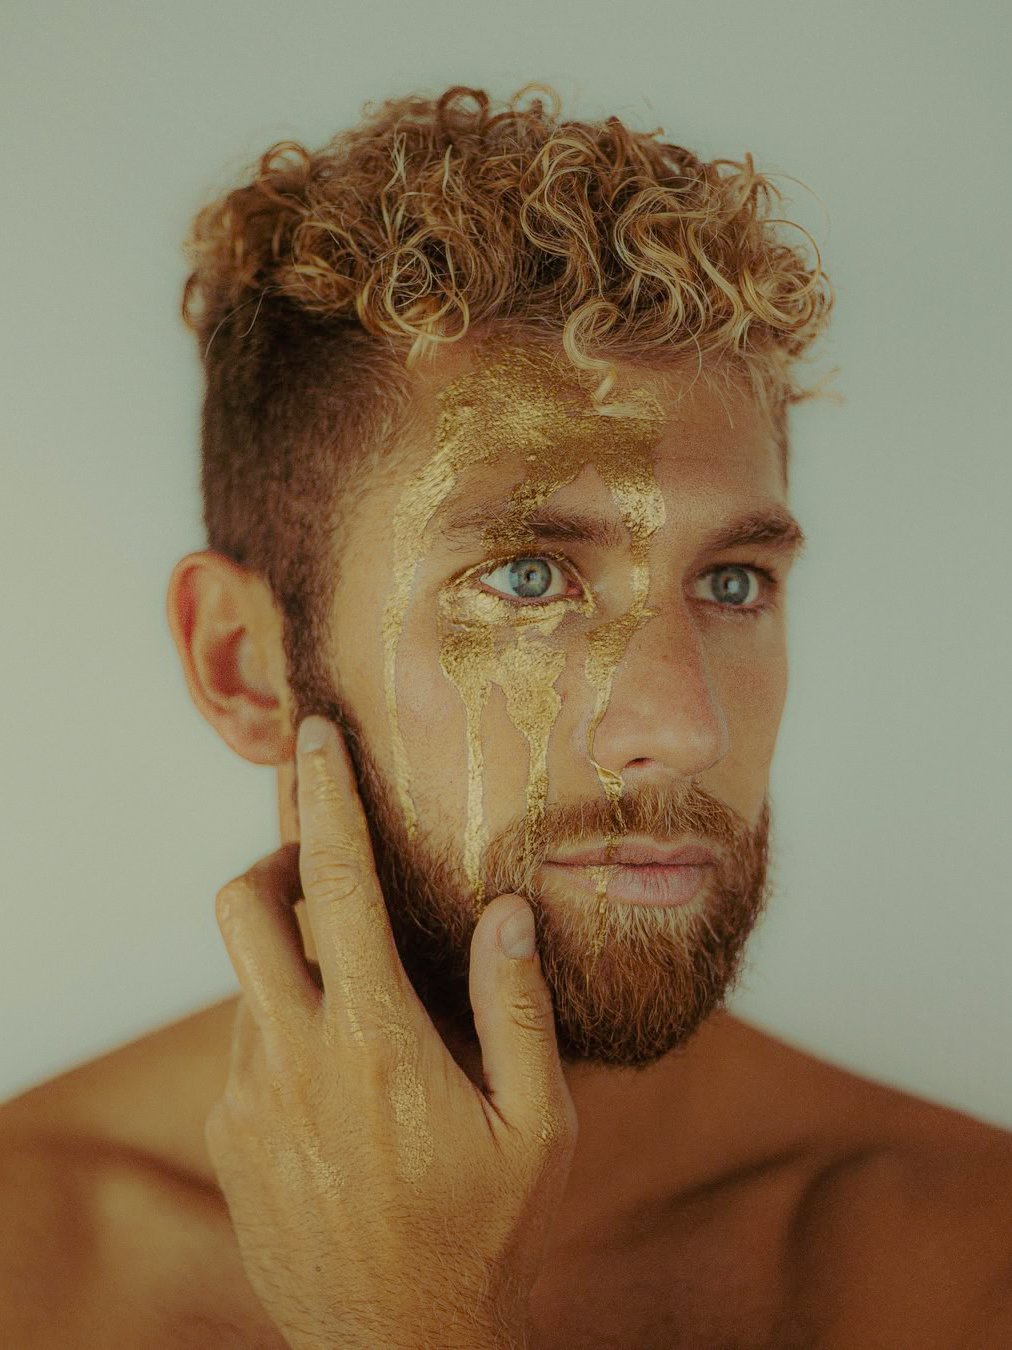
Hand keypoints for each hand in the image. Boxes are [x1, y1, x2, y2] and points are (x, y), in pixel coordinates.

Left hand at [206, 715, 578, 1349]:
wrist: (398, 1347)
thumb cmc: (484, 1234)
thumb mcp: (537, 1126)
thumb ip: (517, 1007)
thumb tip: (507, 911)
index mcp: (377, 1041)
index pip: (342, 888)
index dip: (329, 801)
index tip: (315, 738)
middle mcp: (295, 1059)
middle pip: (244, 909)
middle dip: (274, 862)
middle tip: (326, 871)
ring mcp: (250, 1100)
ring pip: (251, 982)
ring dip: (297, 965)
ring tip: (369, 1013)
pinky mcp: (229, 1138)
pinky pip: (249, 1048)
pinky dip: (289, 1031)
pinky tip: (347, 1089)